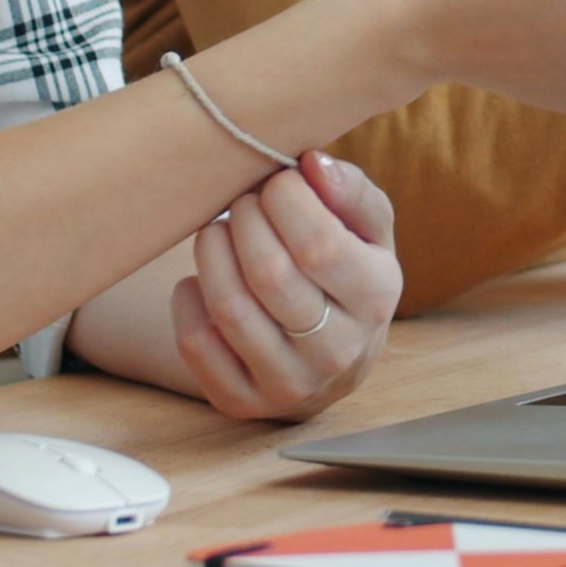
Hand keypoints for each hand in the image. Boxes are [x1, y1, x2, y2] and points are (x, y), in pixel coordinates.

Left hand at [170, 150, 401, 421]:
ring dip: (212, 251)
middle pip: (269, 275)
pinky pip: (196, 344)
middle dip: (244, 220)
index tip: (277, 182)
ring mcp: (288, 385)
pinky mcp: (241, 402)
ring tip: (218, 230)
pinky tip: (202, 280)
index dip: (285, 200)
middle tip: (243, 203)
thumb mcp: (368, 228)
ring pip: (230, 308)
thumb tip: (312, 164)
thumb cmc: (346, 270)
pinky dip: (188, 298)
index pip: (319, 244)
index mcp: (377, 299)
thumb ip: (350, 190)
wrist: (332, 353)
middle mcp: (338, 353)